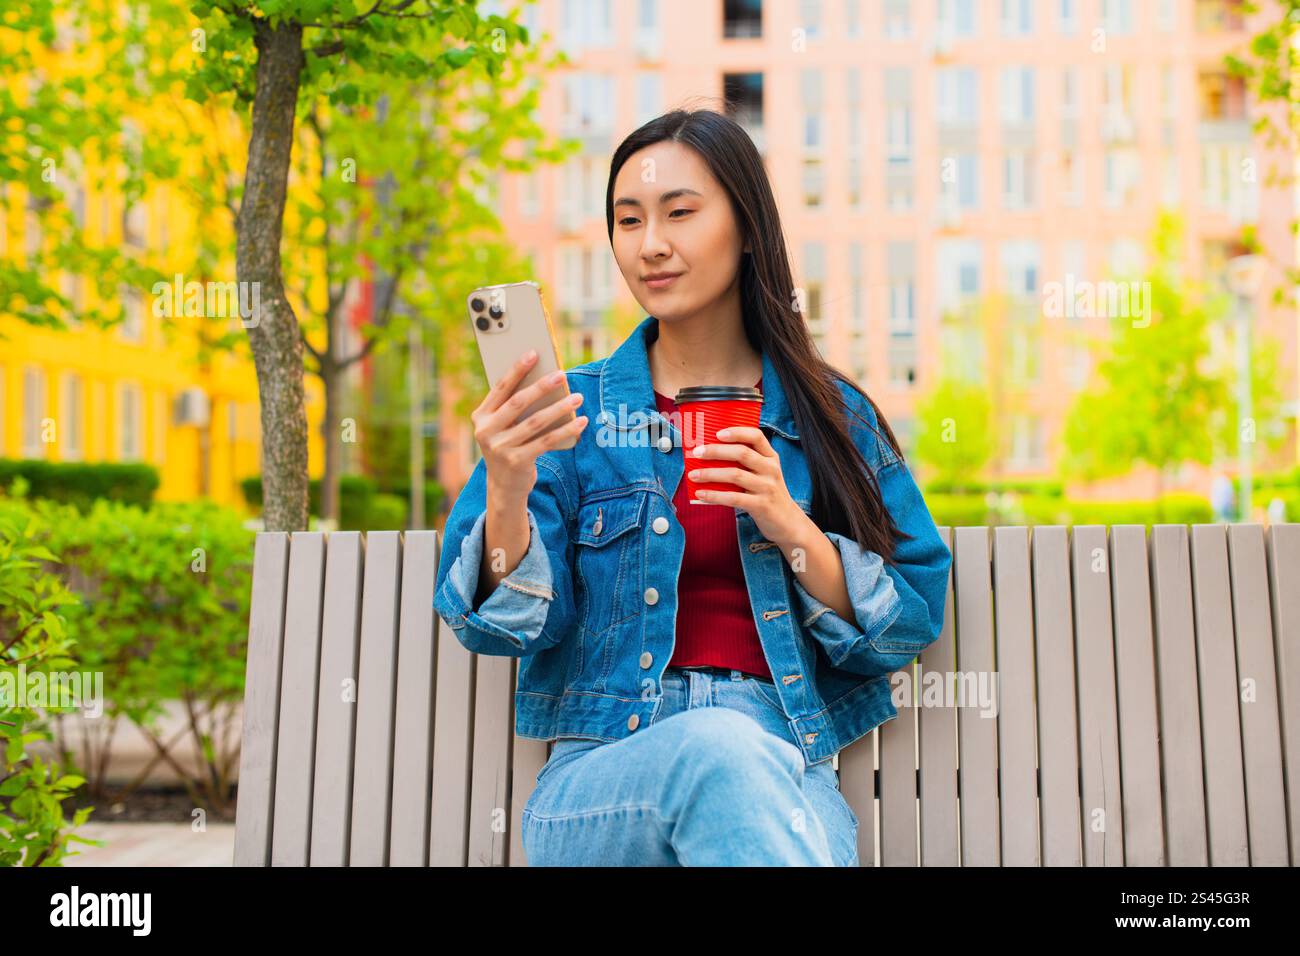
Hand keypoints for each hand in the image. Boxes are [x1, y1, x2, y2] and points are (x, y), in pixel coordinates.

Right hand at [472, 349, 587, 505]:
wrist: (504, 486)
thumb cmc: (508, 445)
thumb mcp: (504, 427)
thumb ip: (515, 407)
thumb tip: (545, 380)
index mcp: (481, 416)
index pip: (500, 388)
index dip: (517, 369)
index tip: (534, 353)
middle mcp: (486, 431)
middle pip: (518, 403)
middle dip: (542, 386)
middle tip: (561, 374)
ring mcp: (500, 448)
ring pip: (536, 422)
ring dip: (559, 407)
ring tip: (577, 397)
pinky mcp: (517, 462)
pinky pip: (547, 441)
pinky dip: (566, 430)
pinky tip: (581, 421)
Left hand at [685, 425, 809, 546]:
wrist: (787, 522)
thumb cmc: (768, 494)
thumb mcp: (764, 473)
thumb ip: (746, 463)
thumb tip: (710, 455)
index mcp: (771, 457)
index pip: (756, 436)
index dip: (737, 432)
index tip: (717, 433)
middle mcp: (771, 469)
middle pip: (741, 453)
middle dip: (716, 451)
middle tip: (696, 453)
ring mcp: (767, 487)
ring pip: (735, 474)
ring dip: (710, 474)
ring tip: (693, 475)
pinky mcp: (761, 505)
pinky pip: (733, 497)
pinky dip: (714, 495)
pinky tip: (701, 494)